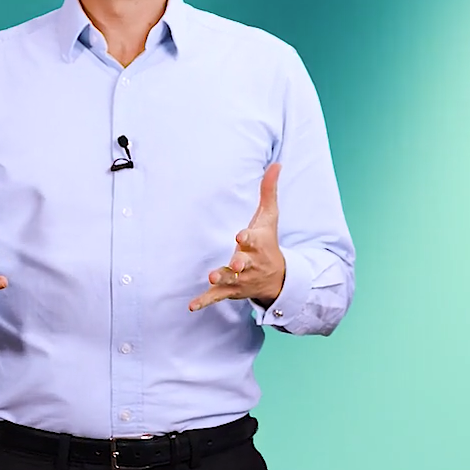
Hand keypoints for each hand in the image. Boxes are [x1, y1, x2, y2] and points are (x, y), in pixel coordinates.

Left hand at [189, 162, 284, 311]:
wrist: (277, 278)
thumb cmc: (269, 242)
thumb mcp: (270, 217)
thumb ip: (269, 191)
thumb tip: (276, 163)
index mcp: (257, 244)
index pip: (252, 240)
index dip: (247, 239)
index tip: (240, 236)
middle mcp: (249, 263)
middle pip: (244, 263)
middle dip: (240, 264)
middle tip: (236, 264)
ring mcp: (240, 278)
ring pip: (230, 280)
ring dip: (221, 279)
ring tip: (212, 278)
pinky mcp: (230, 290)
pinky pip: (216, 297)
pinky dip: (205, 301)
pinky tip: (192, 306)